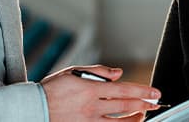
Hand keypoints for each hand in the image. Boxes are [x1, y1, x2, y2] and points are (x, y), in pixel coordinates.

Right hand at [41, 65, 161, 120]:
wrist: (33, 109)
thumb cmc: (51, 89)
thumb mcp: (73, 73)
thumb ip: (98, 72)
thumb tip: (118, 74)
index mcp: (89, 89)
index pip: (123, 90)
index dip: (142, 91)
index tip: (155, 92)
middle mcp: (91, 107)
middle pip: (125, 107)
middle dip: (144, 105)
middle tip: (156, 103)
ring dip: (135, 119)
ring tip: (143, 114)